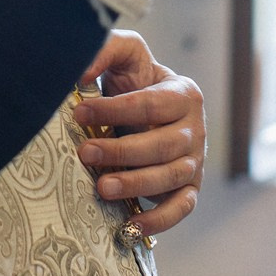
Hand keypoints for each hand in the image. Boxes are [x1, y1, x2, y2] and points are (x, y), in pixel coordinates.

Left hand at [72, 30, 205, 235]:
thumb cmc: (133, 79)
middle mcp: (195, 128)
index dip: (114, 110)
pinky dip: (160, 219)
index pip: (150, 104)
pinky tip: (131, 225)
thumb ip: (106, 50)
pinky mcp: (191, 188)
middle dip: (121, 150)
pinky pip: (182, 208)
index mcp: (183, 93)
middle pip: (162, 144)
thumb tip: (81, 71)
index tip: (80, 112)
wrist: (147, 107)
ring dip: (136, 184)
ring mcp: (196, 160)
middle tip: (85, 152)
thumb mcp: (125, 55)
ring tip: (102, 187)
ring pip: (171, 177)